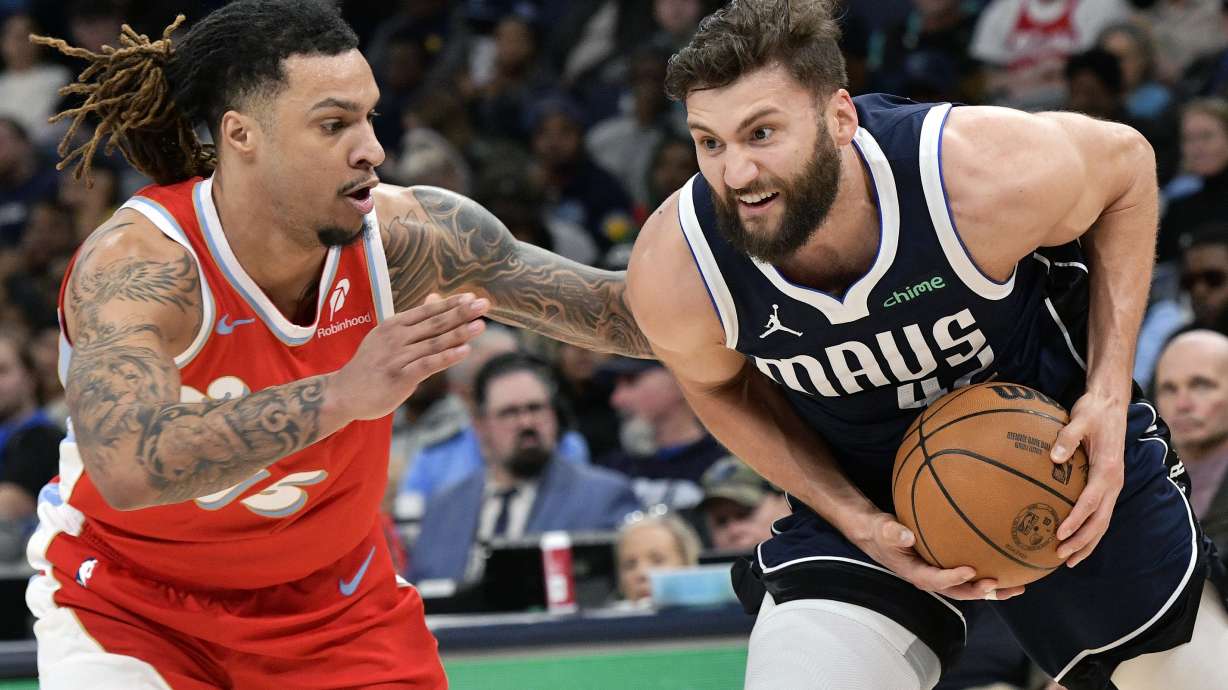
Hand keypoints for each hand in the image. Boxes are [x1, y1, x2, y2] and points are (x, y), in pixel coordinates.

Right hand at [330, 292, 487, 420]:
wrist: (343, 392)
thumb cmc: (371, 365)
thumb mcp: (388, 337)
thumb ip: (415, 321)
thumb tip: (435, 298)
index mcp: (394, 325)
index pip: (427, 311)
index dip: (451, 304)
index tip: (473, 297)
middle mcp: (396, 337)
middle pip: (434, 323)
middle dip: (461, 313)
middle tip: (484, 304)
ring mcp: (398, 356)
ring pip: (434, 342)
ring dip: (459, 333)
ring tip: (480, 325)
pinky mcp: (400, 376)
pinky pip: (428, 364)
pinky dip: (447, 357)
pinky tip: (465, 351)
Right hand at [855, 513, 1025, 600]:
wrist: (879, 536)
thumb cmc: (882, 531)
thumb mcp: (883, 529)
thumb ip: (893, 532)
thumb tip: (908, 535)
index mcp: (914, 572)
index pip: (935, 580)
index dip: (953, 578)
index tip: (970, 570)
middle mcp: (930, 579)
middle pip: (957, 591)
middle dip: (979, 591)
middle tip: (999, 584)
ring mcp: (939, 576)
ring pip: (967, 588)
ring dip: (991, 590)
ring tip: (1017, 587)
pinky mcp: (945, 569)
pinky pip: (969, 577)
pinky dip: (987, 577)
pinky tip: (1006, 569)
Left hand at [1050, 391, 1126, 566]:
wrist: (1111, 404)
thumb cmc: (1093, 411)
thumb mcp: (1079, 419)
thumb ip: (1067, 437)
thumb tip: (1054, 457)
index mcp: (1107, 471)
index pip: (1090, 503)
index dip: (1075, 521)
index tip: (1059, 534)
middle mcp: (1114, 482)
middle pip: (1099, 521)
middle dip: (1081, 542)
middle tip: (1060, 556)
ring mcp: (1114, 485)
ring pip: (1103, 522)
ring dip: (1087, 542)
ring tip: (1068, 559)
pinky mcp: (1109, 484)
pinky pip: (1100, 513)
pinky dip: (1090, 530)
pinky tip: (1075, 540)